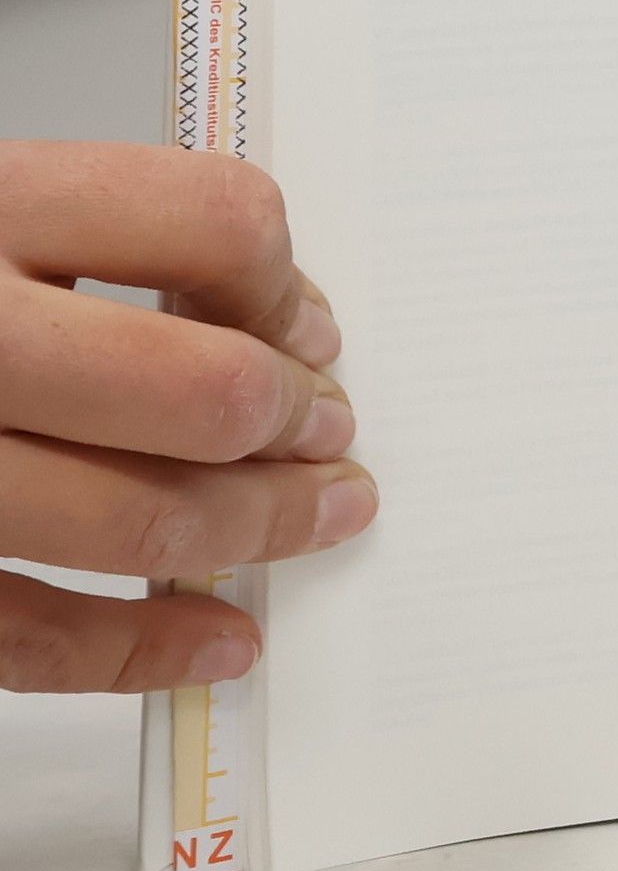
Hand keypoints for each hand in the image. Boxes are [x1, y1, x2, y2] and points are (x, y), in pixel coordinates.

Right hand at [0, 143, 374, 693]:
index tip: (309, 326)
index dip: (287, 281)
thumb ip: (95, 238)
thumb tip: (277, 322)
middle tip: (331, 434)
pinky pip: (33, 636)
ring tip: (318, 516)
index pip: (213, 220)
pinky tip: (216, 641)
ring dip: (262, 528)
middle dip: (298, 423)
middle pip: (204, 387)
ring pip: (141, 517)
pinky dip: (145, 650)